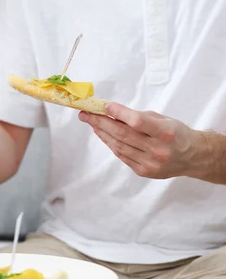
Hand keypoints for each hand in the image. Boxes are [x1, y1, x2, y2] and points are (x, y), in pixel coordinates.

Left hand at [79, 102, 198, 178]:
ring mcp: (150, 163)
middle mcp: (158, 150)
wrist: (192, 157)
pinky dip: (111, 144)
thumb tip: (112, 112)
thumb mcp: (163, 120)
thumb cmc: (176, 134)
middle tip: (86, 114)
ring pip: (119, 146)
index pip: (138, 122)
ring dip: (102, 133)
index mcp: (166, 133)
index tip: (105, 106)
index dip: (119, 114)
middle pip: (123, 135)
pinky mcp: (143, 171)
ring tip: (91, 123)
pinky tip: (103, 135)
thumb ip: (139, 117)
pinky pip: (122, 156)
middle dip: (101, 122)